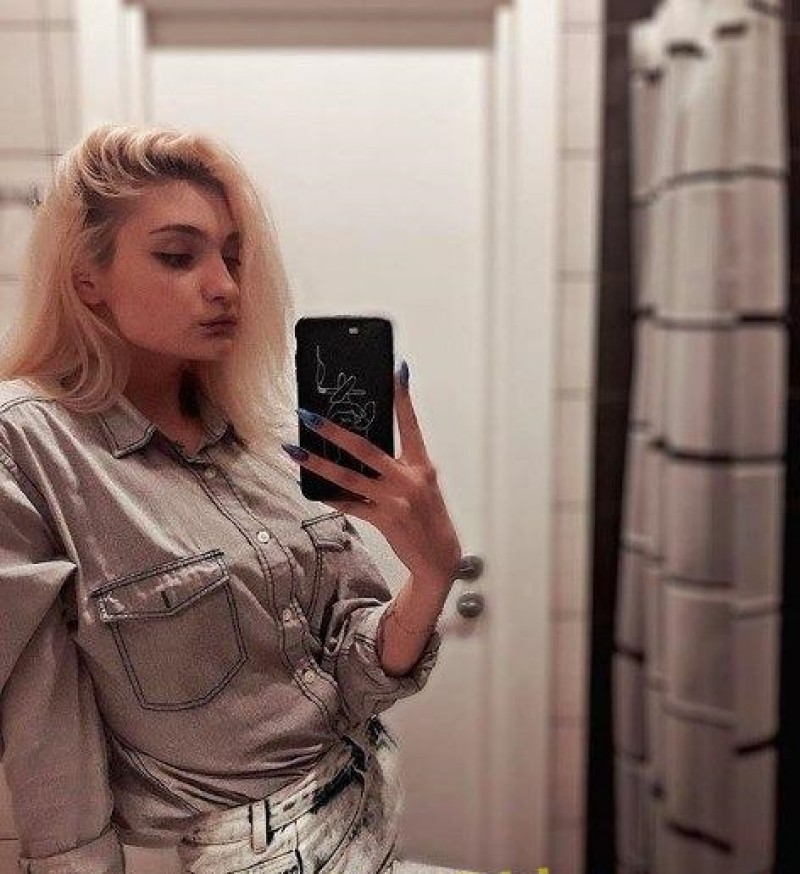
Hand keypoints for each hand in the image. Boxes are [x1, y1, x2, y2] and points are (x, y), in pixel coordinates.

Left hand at [287, 364, 462, 587]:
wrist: (439, 558)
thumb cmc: (429, 517)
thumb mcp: (422, 485)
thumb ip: (399, 466)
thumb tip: (362, 449)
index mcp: (421, 465)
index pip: (411, 425)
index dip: (403, 398)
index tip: (397, 372)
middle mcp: (408, 479)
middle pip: (365, 448)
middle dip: (333, 431)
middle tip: (309, 415)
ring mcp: (394, 500)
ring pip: (348, 478)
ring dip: (318, 464)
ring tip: (296, 451)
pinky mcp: (383, 520)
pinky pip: (350, 505)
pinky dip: (331, 497)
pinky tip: (313, 490)